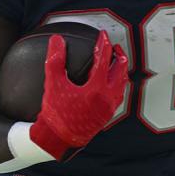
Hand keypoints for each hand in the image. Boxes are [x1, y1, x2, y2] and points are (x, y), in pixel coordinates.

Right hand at [29, 31, 128, 159]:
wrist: (57, 141)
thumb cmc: (54, 114)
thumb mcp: (52, 85)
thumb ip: (55, 61)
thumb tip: (56, 40)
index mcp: (97, 88)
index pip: (104, 60)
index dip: (103, 44)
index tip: (102, 34)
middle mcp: (107, 97)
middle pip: (120, 71)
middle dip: (119, 56)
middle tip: (115, 47)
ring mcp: (109, 107)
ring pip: (122, 84)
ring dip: (120, 70)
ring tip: (116, 63)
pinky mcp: (107, 116)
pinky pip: (118, 96)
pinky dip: (118, 85)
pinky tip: (111, 84)